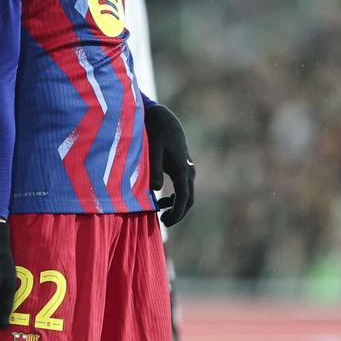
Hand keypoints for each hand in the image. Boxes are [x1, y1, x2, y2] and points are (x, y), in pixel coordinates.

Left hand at [144, 104, 194, 225]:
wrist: (163, 118)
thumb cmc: (155, 134)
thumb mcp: (151, 151)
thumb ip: (153, 170)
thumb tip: (155, 189)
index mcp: (181, 170)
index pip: (184, 198)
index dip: (176, 214)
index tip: (164, 222)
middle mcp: (188, 171)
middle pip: (189, 199)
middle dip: (178, 213)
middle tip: (163, 221)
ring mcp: (188, 168)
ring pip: (188, 193)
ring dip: (177, 205)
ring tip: (160, 212)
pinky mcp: (183, 166)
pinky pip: (184, 186)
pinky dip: (177, 196)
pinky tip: (163, 199)